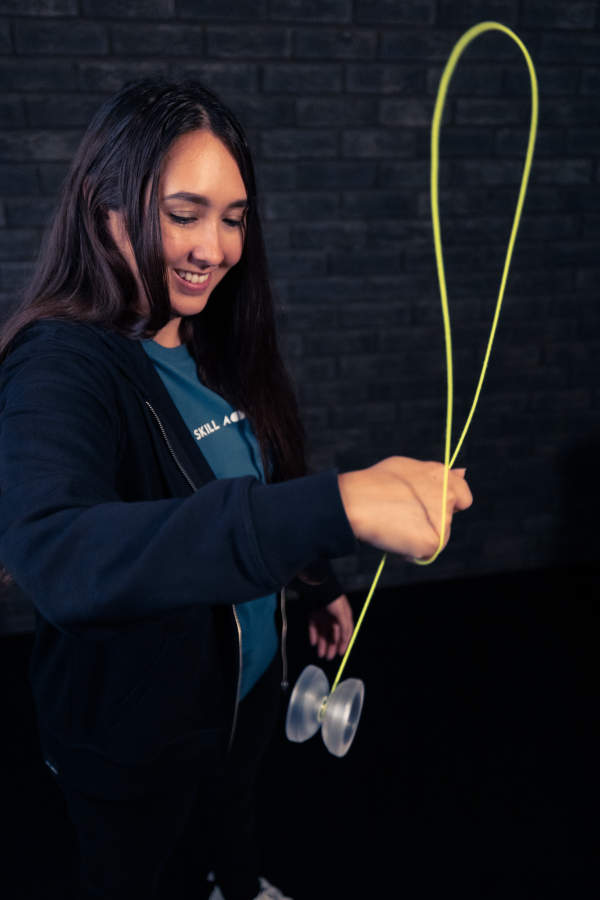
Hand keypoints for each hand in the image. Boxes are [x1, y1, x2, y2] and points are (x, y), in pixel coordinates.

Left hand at [308, 594, 353, 660]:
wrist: (319, 588)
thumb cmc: (334, 600)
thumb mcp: (343, 614)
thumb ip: (345, 628)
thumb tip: (346, 640)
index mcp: (343, 617)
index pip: (344, 634)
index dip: (343, 644)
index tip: (341, 654)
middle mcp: (333, 618)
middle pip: (333, 636)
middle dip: (331, 647)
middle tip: (328, 658)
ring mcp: (323, 617)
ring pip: (323, 634)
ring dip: (322, 644)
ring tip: (321, 654)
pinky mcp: (313, 615)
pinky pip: (313, 628)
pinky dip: (313, 635)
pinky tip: (313, 643)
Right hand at [337, 457, 471, 560]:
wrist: (356, 502)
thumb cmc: (375, 483)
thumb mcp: (407, 468)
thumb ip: (436, 473)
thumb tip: (463, 472)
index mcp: (442, 475)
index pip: (463, 497)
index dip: (447, 505)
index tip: (428, 509)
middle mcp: (447, 495)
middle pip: (448, 520)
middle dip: (431, 521)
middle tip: (403, 515)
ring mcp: (443, 519)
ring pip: (438, 537)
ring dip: (421, 536)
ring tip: (394, 524)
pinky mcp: (435, 540)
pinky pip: (426, 554)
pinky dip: (411, 552)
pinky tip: (394, 537)